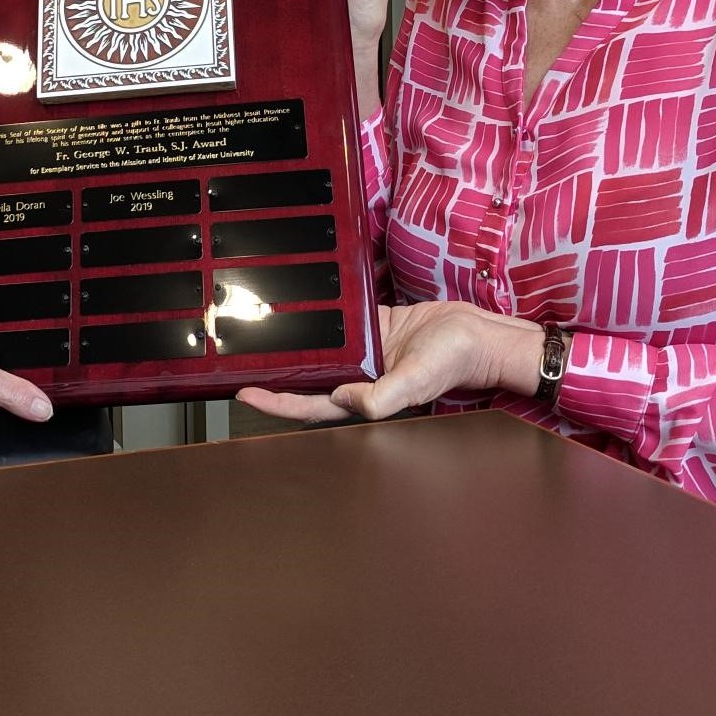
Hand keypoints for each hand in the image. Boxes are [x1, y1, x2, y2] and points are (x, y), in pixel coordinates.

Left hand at [237, 302, 545, 423]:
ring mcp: (365, 352)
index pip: (309, 405)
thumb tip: (342, 398)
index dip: (276, 402)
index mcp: (364, 396)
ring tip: (260, 336)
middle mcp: (359, 377)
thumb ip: (381, 396)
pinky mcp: (374, 328)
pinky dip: (322, 321)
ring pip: (321, 352)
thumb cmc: (455, 362)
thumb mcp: (416, 381)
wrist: (480, 335)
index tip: (244, 393)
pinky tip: (300, 310)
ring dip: (295, 347)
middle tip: (236, 364)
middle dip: (275, 375)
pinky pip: (341, 325)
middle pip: (307, 380)